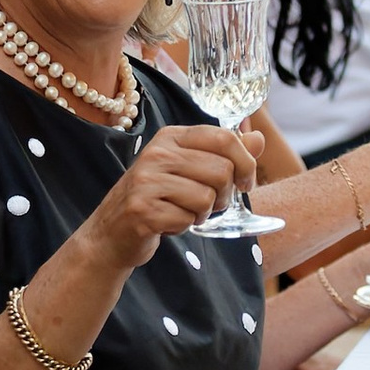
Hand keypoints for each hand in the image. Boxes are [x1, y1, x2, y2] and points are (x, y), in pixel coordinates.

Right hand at [87, 124, 259, 267]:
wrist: (111, 233)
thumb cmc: (157, 198)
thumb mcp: (190, 169)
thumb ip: (225, 153)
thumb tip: (258, 137)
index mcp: (171, 136)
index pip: (225, 138)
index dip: (247, 163)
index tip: (245, 182)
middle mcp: (157, 153)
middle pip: (222, 171)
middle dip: (222, 195)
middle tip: (204, 204)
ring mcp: (146, 181)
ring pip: (207, 198)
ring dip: (201, 213)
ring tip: (182, 212)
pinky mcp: (142, 209)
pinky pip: (187, 220)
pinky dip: (183, 227)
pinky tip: (166, 223)